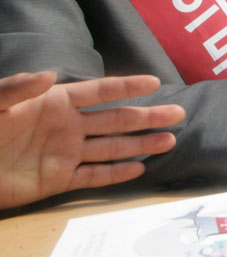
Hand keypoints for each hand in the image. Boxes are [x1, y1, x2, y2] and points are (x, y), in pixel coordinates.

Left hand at [0, 72, 184, 209]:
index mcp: (55, 102)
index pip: (100, 91)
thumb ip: (19, 88)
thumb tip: (50, 75)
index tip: (155, 82)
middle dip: (147, 116)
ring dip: (140, 144)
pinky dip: (115, 175)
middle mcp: (67, 126)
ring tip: (169, 140)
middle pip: (116, 120)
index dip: (127, 86)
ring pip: (112, 148)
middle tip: (178, 114)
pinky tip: (138, 169)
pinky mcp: (56, 181)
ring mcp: (64, 154)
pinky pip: (92, 176)